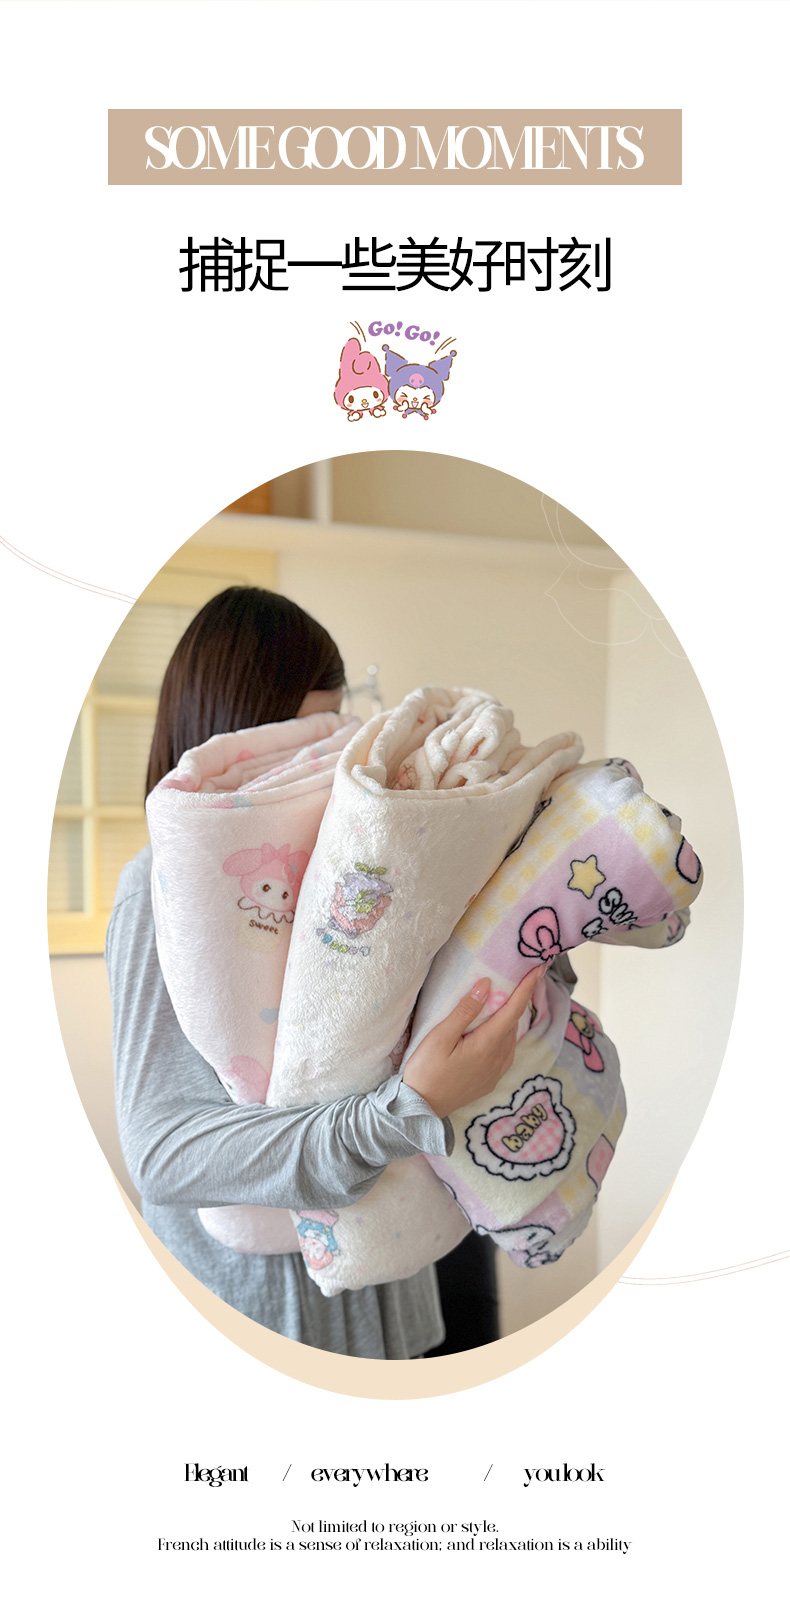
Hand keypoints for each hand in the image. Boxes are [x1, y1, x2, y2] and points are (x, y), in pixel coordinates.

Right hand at [402, 967, 547, 1120]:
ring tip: (506, 1001)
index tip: (540, 968)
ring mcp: (496, 1071)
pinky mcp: (490, 1080)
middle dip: (520, 1000)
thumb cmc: (426, 1070)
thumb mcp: (440, 1037)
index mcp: (488, 1044)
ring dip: (511, 1018)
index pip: (514, 1010)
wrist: (421, 1109)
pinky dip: (505, 1035)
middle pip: (514, 1022)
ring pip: (511, 1037)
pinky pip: (505, 1051)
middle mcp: (499, 1058)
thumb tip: (486, 985)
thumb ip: (464, 1011)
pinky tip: (495, 1030)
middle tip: (521, 978)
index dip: (528, 988)